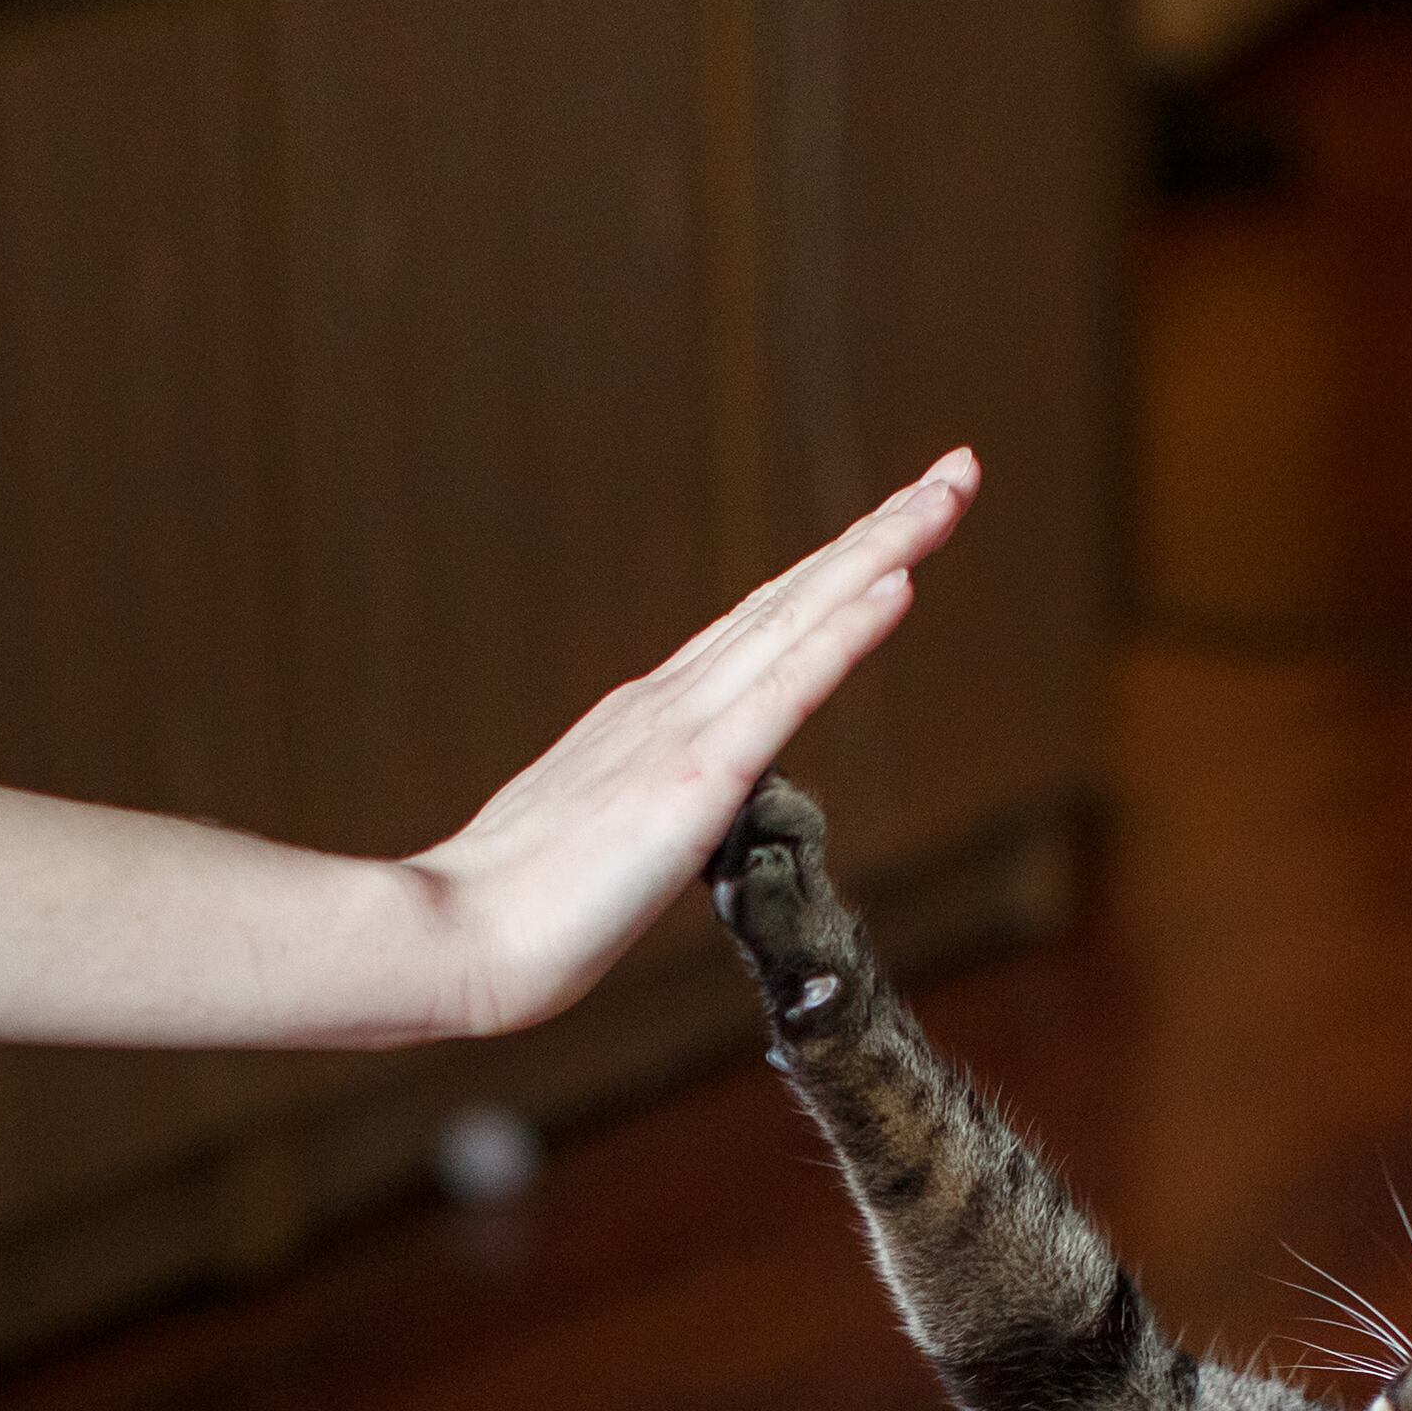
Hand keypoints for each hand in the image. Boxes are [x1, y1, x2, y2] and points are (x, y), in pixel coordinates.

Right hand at [405, 449, 977, 1039]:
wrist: (452, 940)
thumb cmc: (509, 917)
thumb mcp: (595, 849)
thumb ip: (637, 818)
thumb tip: (666, 827)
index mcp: (650, 718)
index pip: (764, 628)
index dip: (834, 574)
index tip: (898, 531)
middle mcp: (672, 700)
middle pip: (796, 596)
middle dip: (883, 529)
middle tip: (958, 470)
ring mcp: (684, 730)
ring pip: (803, 615)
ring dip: (884, 546)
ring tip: (951, 490)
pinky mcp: (696, 777)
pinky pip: (788, 689)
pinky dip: (847, 629)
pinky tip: (900, 582)